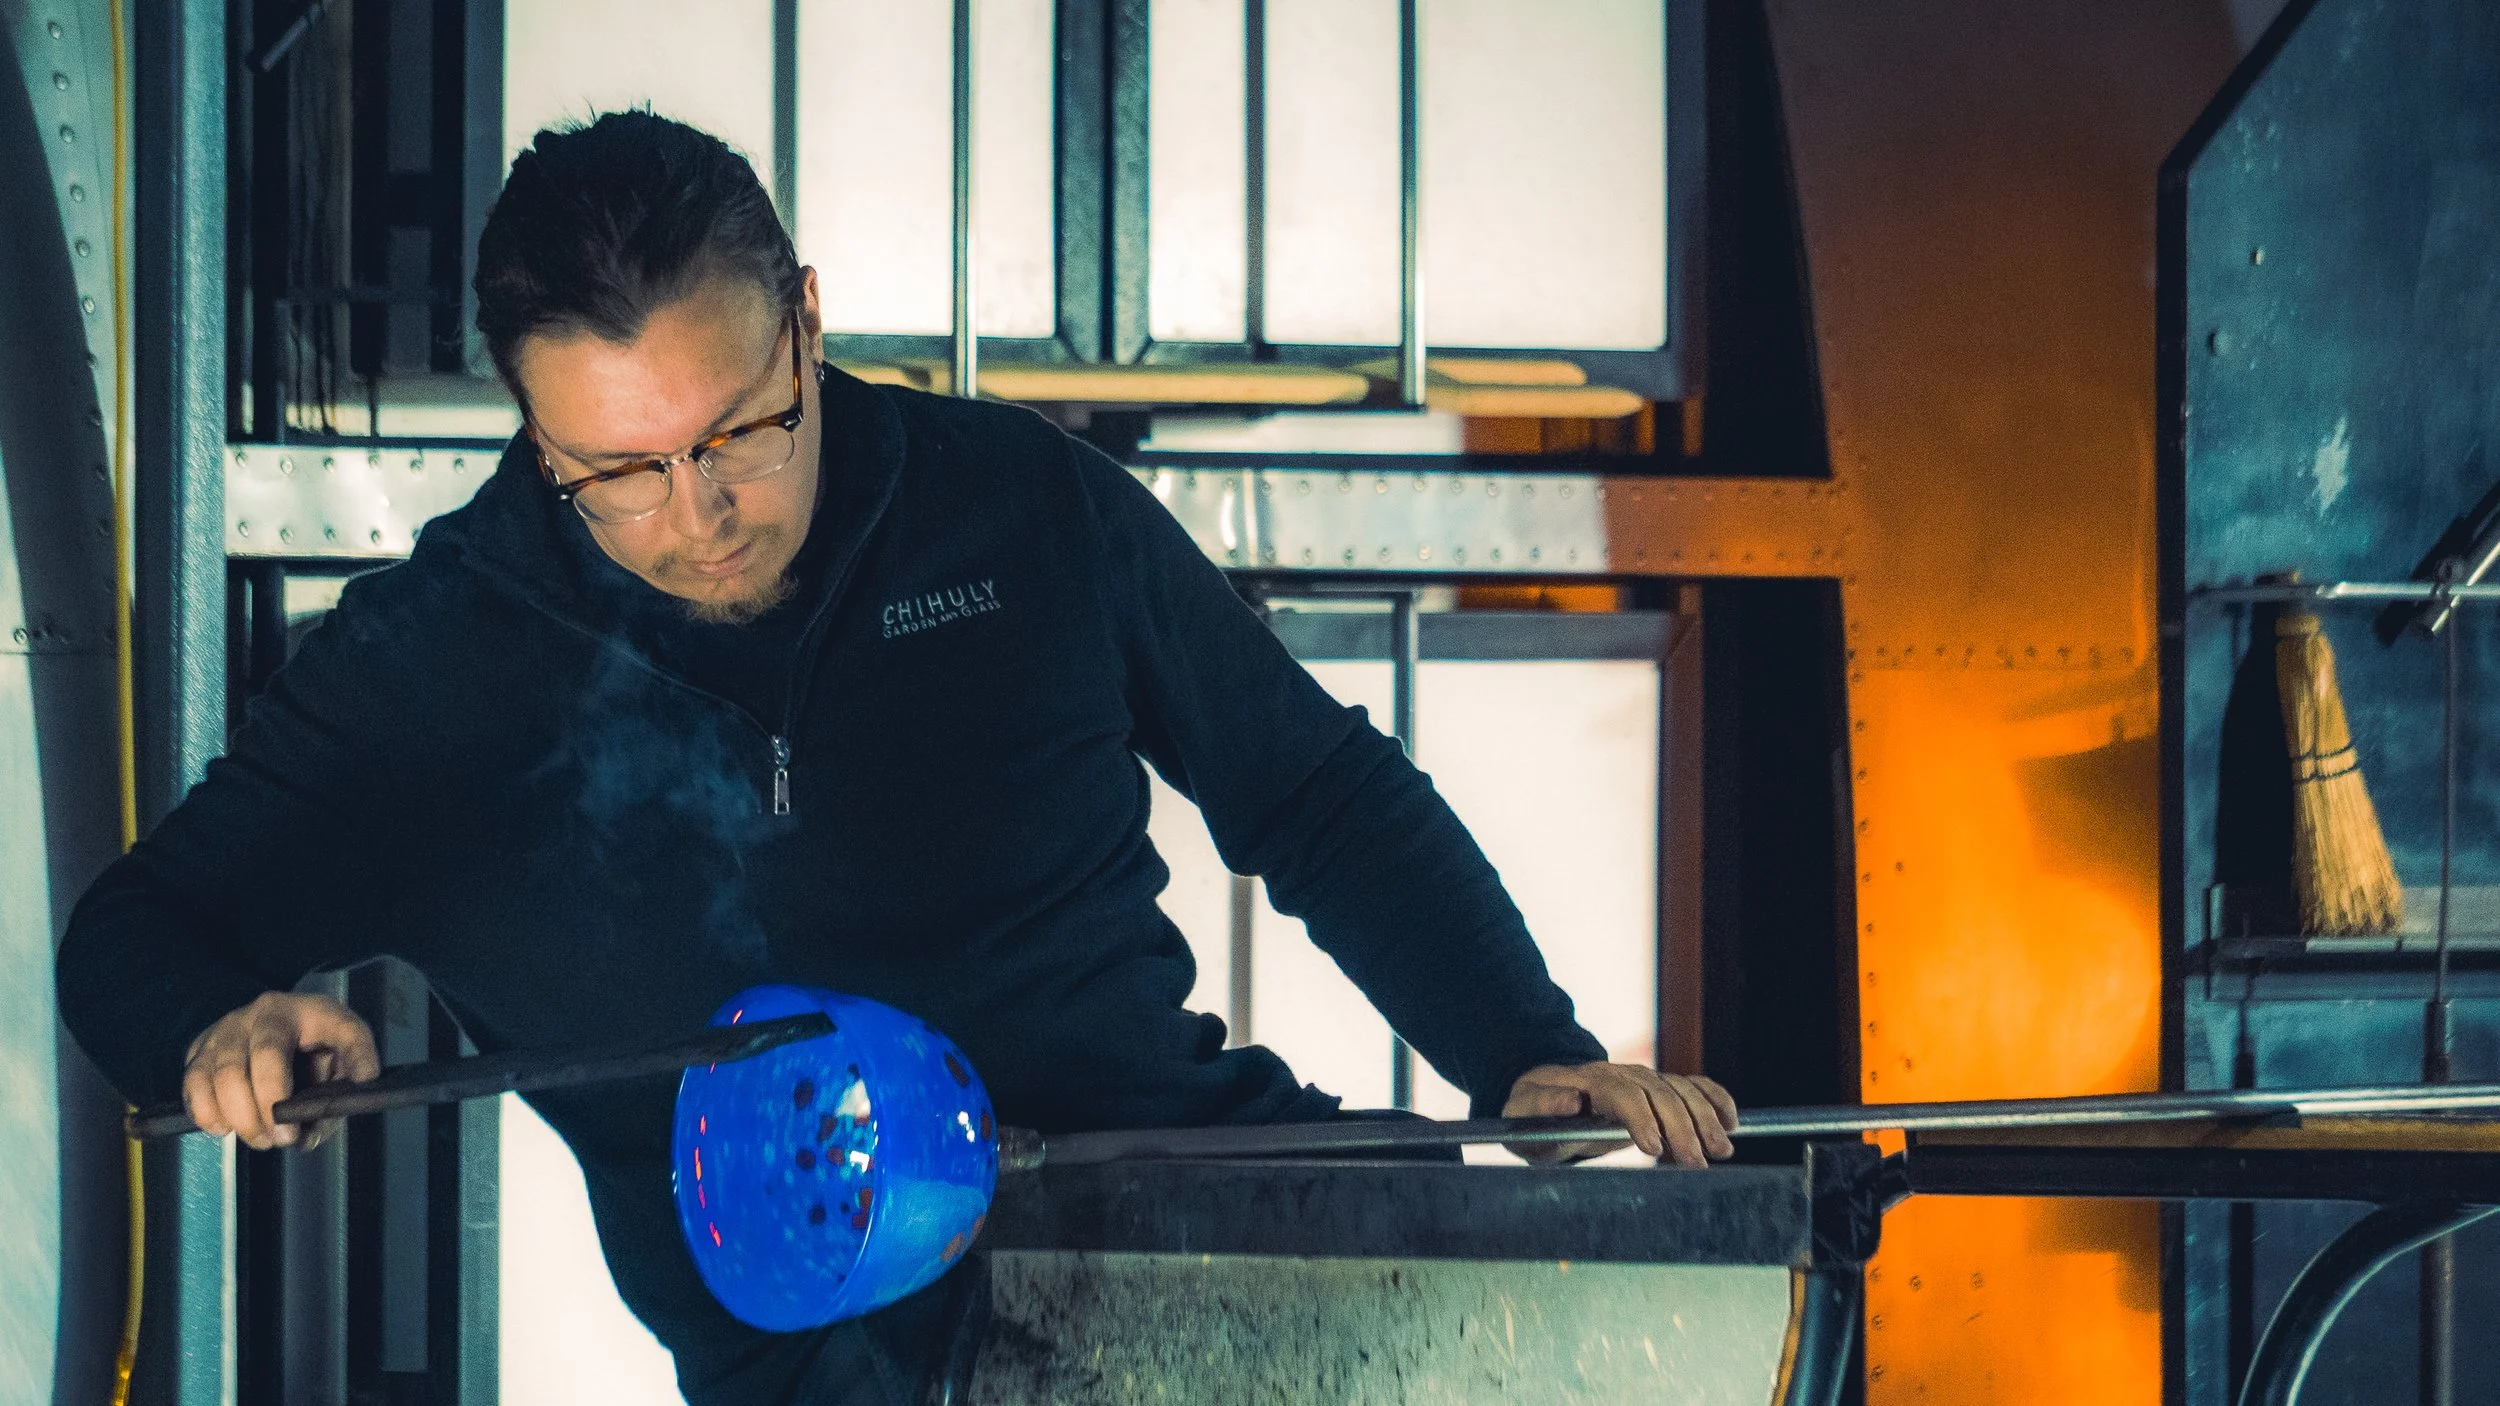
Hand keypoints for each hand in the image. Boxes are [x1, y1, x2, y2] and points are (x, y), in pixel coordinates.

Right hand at [182, 992, 378, 1150]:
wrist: (273, 1026)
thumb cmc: (312, 1049)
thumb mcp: (340, 1061)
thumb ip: (337, 1096)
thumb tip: (308, 1136)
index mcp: (315, 1011)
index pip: (340, 1029)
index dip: (355, 1056)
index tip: (363, 1081)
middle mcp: (268, 1012)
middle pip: (265, 1058)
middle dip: (271, 1108)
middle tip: (283, 1138)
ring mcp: (230, 1027)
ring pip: (222, 1073)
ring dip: (239, 1117)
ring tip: (259, 1139)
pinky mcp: (201, 1046)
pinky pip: (193, 1082)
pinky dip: (205, 1111)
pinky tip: (223, 1128)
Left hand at [1502, 1062, 1738, 1168]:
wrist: (1542, 1100)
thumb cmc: (1531, 1116)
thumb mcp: (1523, 1116)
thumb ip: (1543, 1109)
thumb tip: (1571, 1101)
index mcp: (1586, 1081)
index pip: (1621, 1093)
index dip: (1640, 1118)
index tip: (1654, 1149)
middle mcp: (1620, 1074)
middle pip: (1658, 1093)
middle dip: (1681, 1128)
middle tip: (1697, 1164)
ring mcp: (1641, 1078)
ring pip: (1681, 1090)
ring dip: (1705, 1118)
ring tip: (1721, 1151)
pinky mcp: (1656, 1087)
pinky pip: (1692, 1085)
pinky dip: (1714, 1099)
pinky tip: (1732, 1122)